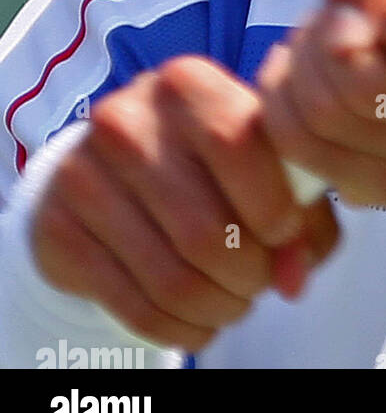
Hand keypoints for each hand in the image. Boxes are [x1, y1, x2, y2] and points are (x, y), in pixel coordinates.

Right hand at [31, 58, 337, 351]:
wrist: (107, 169)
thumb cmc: (204, 162)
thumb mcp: (260, 162)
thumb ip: (300, 210)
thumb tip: (294, 276)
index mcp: (188, 83)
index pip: (239, 147)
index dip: (275, 208)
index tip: (286, 235)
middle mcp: (129, 119)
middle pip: (207, 230)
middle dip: (250, 275)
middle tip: (259, 282)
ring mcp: (83, 173)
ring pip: (173, 278)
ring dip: (219, 307)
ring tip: (234, 301)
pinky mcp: (58, 227)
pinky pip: (134, 306)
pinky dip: (181, 328)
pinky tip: (199, 321)